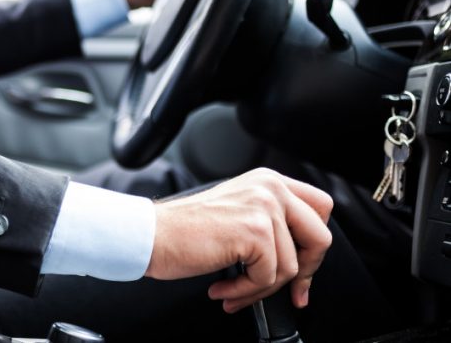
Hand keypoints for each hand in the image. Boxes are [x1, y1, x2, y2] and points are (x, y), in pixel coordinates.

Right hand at [144, 168, 332, 313]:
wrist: (151, 234)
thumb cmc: (184, 229)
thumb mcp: (237, 212)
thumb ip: (270, 223)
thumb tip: (301, 261)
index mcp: (268, 180)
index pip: (320, 208)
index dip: (314, 244)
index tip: (301, 269)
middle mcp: (270, 187)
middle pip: (320, 237)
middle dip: (305, 272)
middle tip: (286, 291)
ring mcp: (264, 207)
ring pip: (291, 267)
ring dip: (261, 289)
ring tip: (234, 290)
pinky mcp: (254, 232)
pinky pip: (267, 278)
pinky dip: (245, 292)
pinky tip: (223, 288)